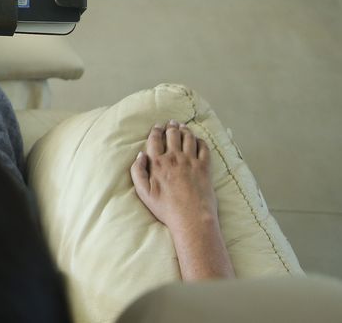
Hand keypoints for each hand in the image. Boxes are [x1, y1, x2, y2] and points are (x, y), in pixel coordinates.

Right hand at [130, 120, 217, 235]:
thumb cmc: (166, 208)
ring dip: (185, 130)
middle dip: (171, 126)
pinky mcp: (204, 167)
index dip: (156, 130)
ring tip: (183, 127)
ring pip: (188, 138)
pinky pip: (204, 148)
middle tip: (171, 122)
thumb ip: (137, 171)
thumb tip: (140, 155)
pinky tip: (198, 140)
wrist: (191, 218)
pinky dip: (200, 141)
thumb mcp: (143, 192)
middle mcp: (174, 158)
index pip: (155, 140)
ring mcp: (191, 161)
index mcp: (158, 163)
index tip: (157, 126)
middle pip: (172, 135)